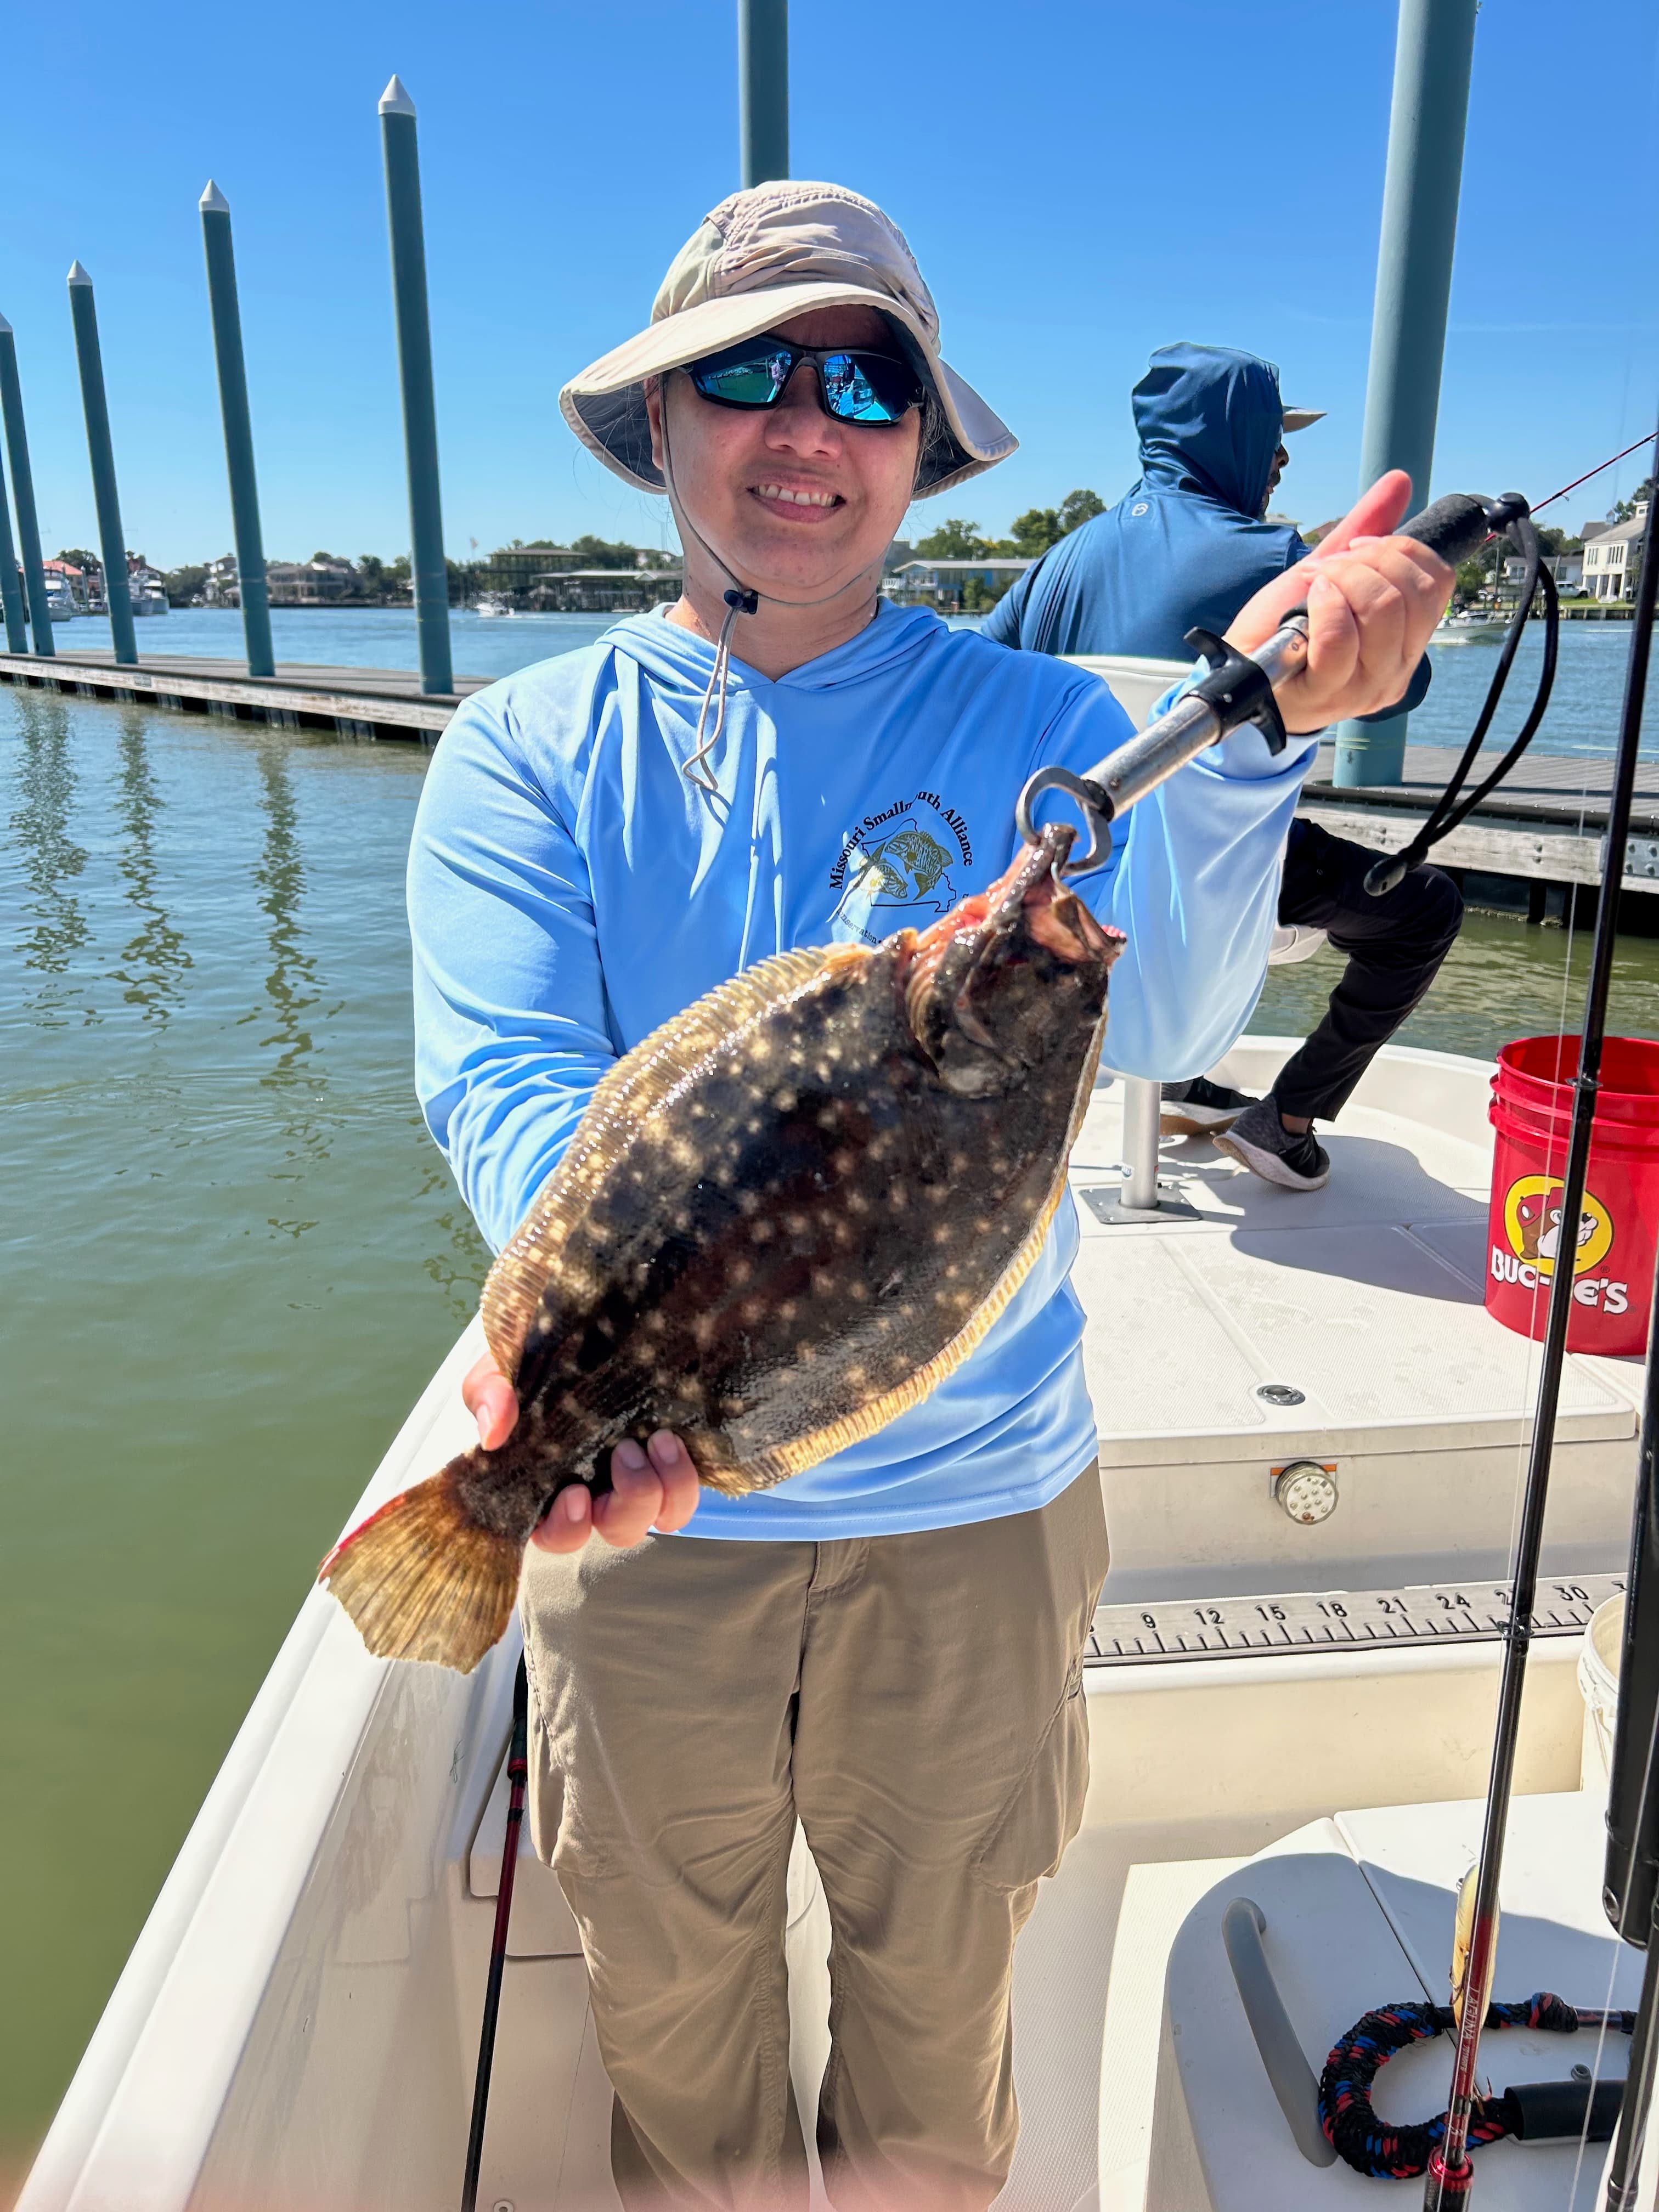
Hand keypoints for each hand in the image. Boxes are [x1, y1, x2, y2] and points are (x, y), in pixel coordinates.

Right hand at [460, 1350, 700, 1553]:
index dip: (567, 1528)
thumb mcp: (499, 1370)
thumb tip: (493, 1432)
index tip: (575, 1495)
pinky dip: (686, 1476)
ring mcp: (638, 1474)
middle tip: (626, 1452)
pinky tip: (674, 1439)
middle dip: (629, 1502)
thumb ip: (489, 1394)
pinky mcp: (671, 1457)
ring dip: (665, 1489)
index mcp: (548, 1484)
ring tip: (659, 1441)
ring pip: (662, 1516)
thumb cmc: (533, 1358)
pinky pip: (686, 1492)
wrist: (583, 1322)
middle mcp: (598, 1489)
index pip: (554, 1534)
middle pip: (618, 1531)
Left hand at [1225, 471, 1452, 733]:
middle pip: (1413, 592)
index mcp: (1407, 642)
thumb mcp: (1331, 572)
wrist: (1240, 669)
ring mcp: (1366, 686)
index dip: (1401, 551)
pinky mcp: (1329, 692)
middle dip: (1368, 561)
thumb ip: (1368, 528)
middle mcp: (1397, 669)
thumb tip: (1400, 481)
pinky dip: (1323, 605)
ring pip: (1383, 608)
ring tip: (1316, 586)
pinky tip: (1307, 602)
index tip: (1358, 550)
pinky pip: (1341, 637)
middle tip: (1330, 569)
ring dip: (1343, 579)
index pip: (1439, 582)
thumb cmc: (1285, 628)